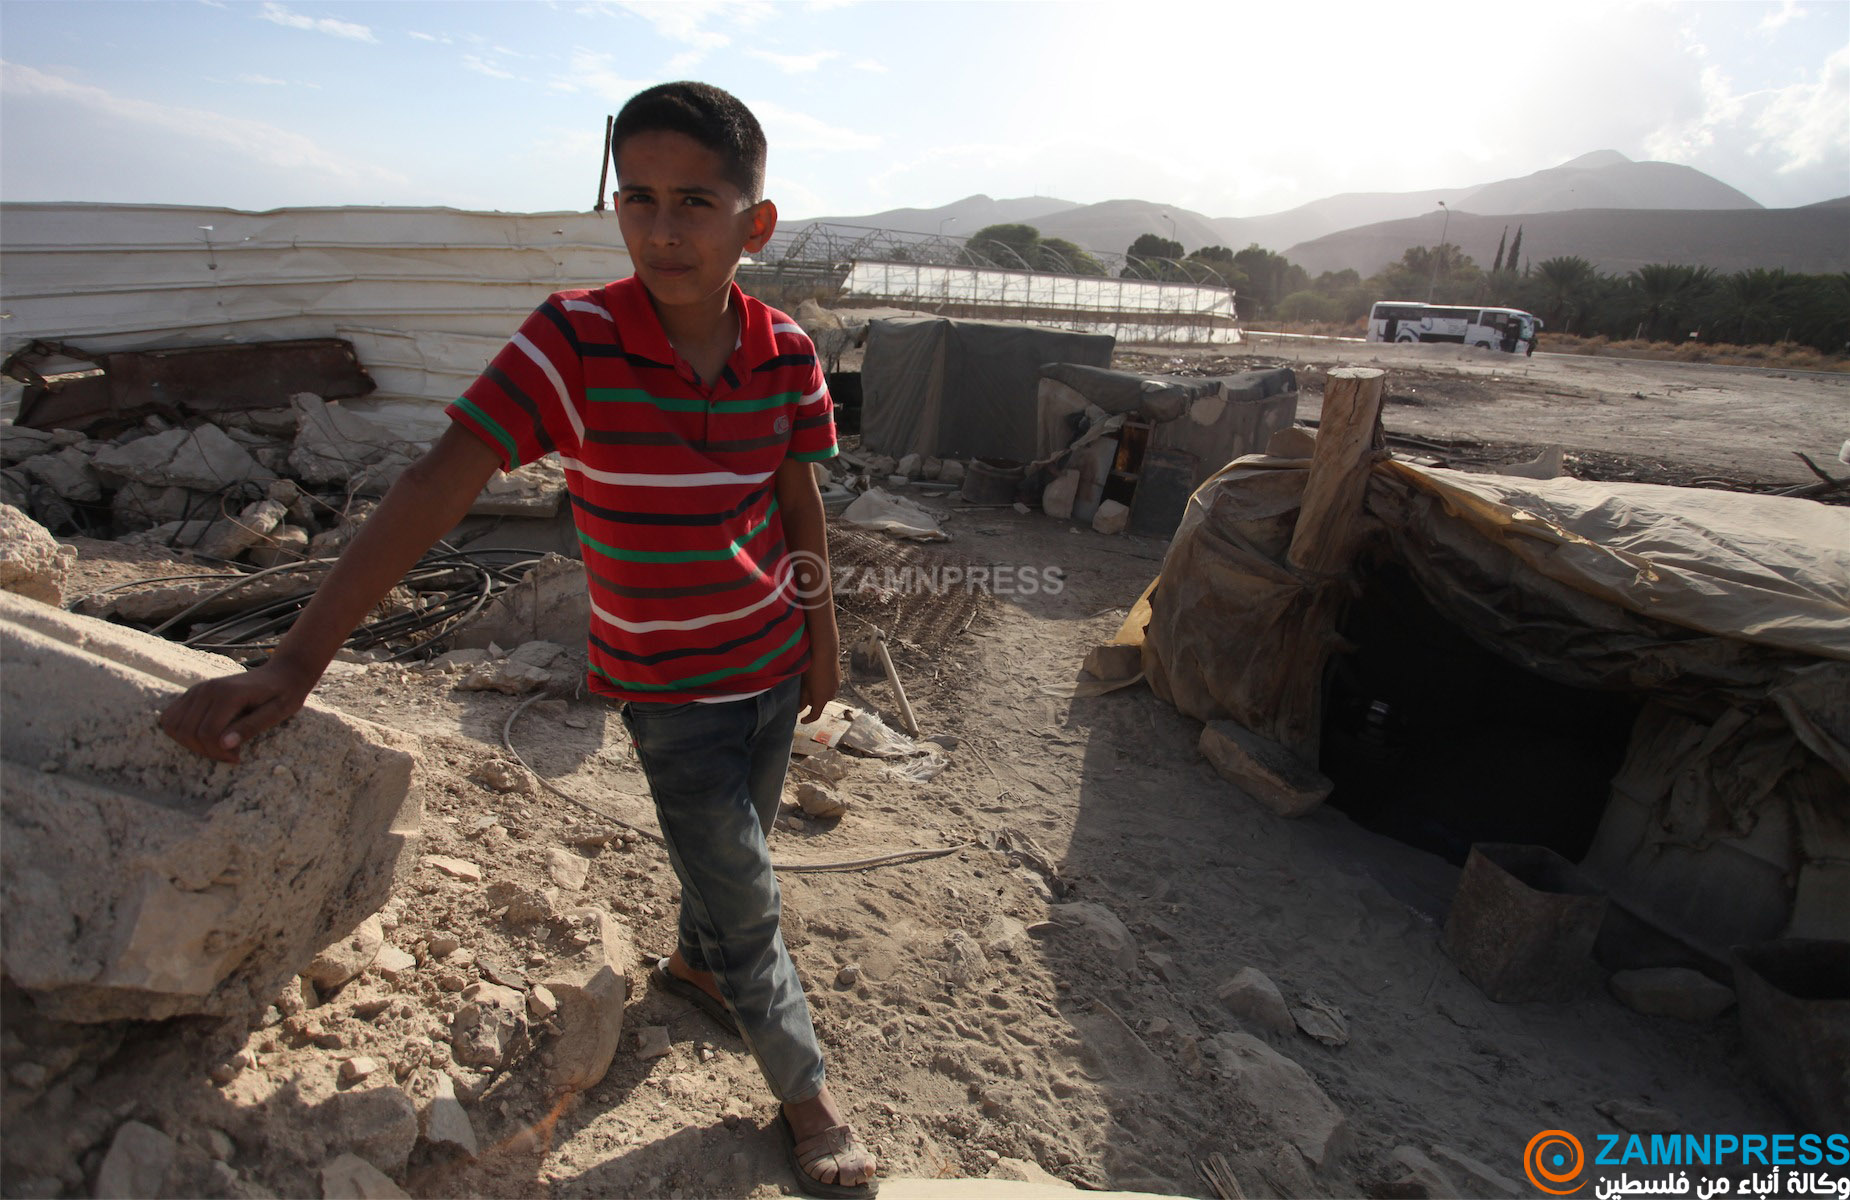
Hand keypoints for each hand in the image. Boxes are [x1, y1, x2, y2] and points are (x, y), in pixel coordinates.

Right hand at [159, 659, 315, 762]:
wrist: (281, 673)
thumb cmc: (284, 694)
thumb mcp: (278, 712)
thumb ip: (251, 727)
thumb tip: (226, 745)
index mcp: (228, 693)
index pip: (208, 733)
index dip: (219, 753)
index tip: (237, 758)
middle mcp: (207, 689)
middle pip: (188, 732)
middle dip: (206, 751)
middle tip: (229, 755)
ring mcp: (197, 689)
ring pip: (173, 726)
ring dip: (191, 744)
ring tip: (218, 747)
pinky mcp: (193, 693)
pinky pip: (171, 717)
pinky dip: (182, 733)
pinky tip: (206, 737)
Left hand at [797, 642, 840, 723]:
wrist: (825, 651)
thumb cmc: (811, 668)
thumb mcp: (804, 684)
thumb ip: (802, 698)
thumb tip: (798, 708)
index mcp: (821, 699)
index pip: (815, 715)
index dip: (808, 719)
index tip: (801, 720)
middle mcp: (831, 695)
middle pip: (819, 703)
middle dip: (811, 702)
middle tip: (801, 695)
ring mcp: (836, 686)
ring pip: (825, 694)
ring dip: (818, 692)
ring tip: (809, 684)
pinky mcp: (838, 677)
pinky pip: (829, 686)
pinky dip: (823, 685)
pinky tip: (817, 676)